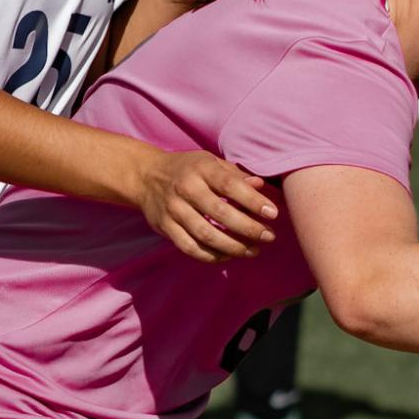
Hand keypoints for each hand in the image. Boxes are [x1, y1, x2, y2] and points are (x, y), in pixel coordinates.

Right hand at [137, 148, 278, 263]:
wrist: (145, 176)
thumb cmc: (187, 168)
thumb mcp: (210, 162)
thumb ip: (235, 175)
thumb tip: (261, 186)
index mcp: (201, 168)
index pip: (230, 185)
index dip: (253, 201)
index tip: (273, 214)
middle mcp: (186, 188)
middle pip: (220, 214)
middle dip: (248, 228)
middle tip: (269, 237)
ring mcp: (173, 210)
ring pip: (206, 235)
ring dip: (233, 247)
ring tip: (253, 251)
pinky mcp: (165, 228)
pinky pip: (191, 248)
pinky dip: (212, 256)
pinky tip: (229, 256)